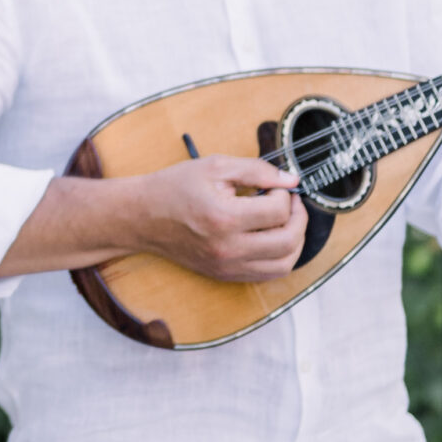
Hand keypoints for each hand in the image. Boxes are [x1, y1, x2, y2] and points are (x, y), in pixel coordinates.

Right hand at [125, 155, 307, 282]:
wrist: (142, 217)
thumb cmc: (175, 187)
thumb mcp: (214, 166)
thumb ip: (257, 170)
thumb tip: (291, 180)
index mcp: (224, 217)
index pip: (278, 211)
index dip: (286, 194)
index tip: (278, 185)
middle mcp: (228, 248)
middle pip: (288, 242)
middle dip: (299, 218)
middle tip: (292, 202)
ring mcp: (227, 266)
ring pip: (284, 265)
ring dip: (295, 242)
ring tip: (287, 221)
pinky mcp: (225, 275)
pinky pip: (267, 274)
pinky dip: (280, 257)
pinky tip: (273, 237)